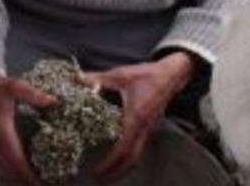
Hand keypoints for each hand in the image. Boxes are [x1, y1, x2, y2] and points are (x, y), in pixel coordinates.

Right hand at [0, 73, 56, 185]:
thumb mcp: (16, 86)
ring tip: (34, 182)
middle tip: (41, 184)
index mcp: (2, 129)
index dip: (26, 171)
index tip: (38, 180)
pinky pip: (0, 162)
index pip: (14, 156)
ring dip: (17, 176)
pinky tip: (21, 173)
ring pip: (3, 167)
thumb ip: (33, 94)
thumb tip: (53, 100)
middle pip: (9, 167)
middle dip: (24, 178)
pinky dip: (10, 171)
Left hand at [83, 52, 195, 181]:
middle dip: (117, 171)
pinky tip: (118, 156)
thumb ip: (98, 78)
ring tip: (107, 172)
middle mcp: (144, 128)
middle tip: (99, 178)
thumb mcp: (120, 75)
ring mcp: (149, 129)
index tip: (98, 170)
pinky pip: (140, 147)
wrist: (172, 74)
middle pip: (132, 159)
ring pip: (138, 155)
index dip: (111, 162)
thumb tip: (77, 79)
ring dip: (124, 166)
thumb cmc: (148, 75)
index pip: (124, 148)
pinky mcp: (150, 127)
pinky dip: (129, 157)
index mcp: (136, 118)